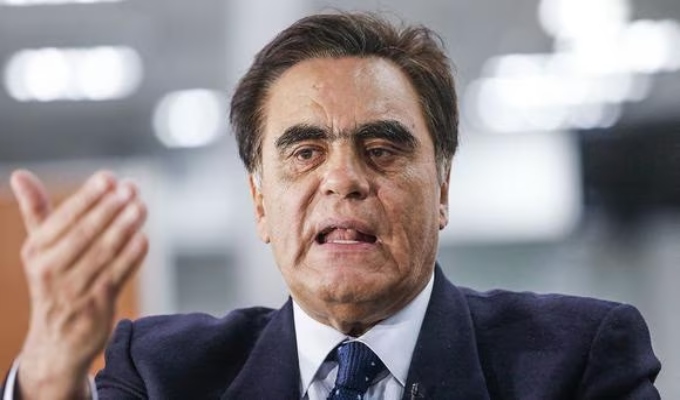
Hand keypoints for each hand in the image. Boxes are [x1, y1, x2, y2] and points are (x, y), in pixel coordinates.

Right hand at [9, 170, 147, 399]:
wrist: (58, 338)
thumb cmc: (54, 279)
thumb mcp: (41, 247)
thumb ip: (36, 210)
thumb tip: (19, 174)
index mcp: (36, 251)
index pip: (63, 219)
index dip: (87, 197)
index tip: (108, 178)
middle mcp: (50, 270)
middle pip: (85, 234)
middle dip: (110, 209)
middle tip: (131, 189)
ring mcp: (74, 290)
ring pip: (104, 253)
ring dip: (125, 228)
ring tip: (141, 207)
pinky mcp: (97, 305)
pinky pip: (117, 275)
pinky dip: (132, 257)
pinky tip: (144, 239)